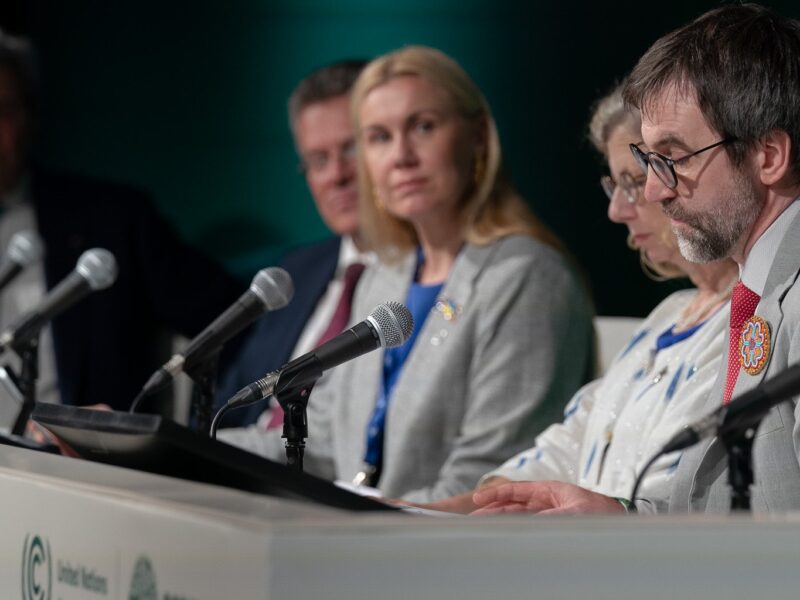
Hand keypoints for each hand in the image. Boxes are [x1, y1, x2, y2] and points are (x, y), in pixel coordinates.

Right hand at [471, 480, 625, 515]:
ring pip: (518, 515)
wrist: (622, 523)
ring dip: (501, 519)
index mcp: (550, 490)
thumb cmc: (602, 512)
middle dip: (493, 510)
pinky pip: (528, 524)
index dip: (496, 494)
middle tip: (475, 519)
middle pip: (513, 504)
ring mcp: (548, 514)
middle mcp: (547, 501)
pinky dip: (514, 527)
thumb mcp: (575, 512)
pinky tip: (504, 532)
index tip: (478, 499)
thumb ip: (549, 516)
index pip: (516, 490)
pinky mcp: (552, 525)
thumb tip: (526, 521)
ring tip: (483, 526)